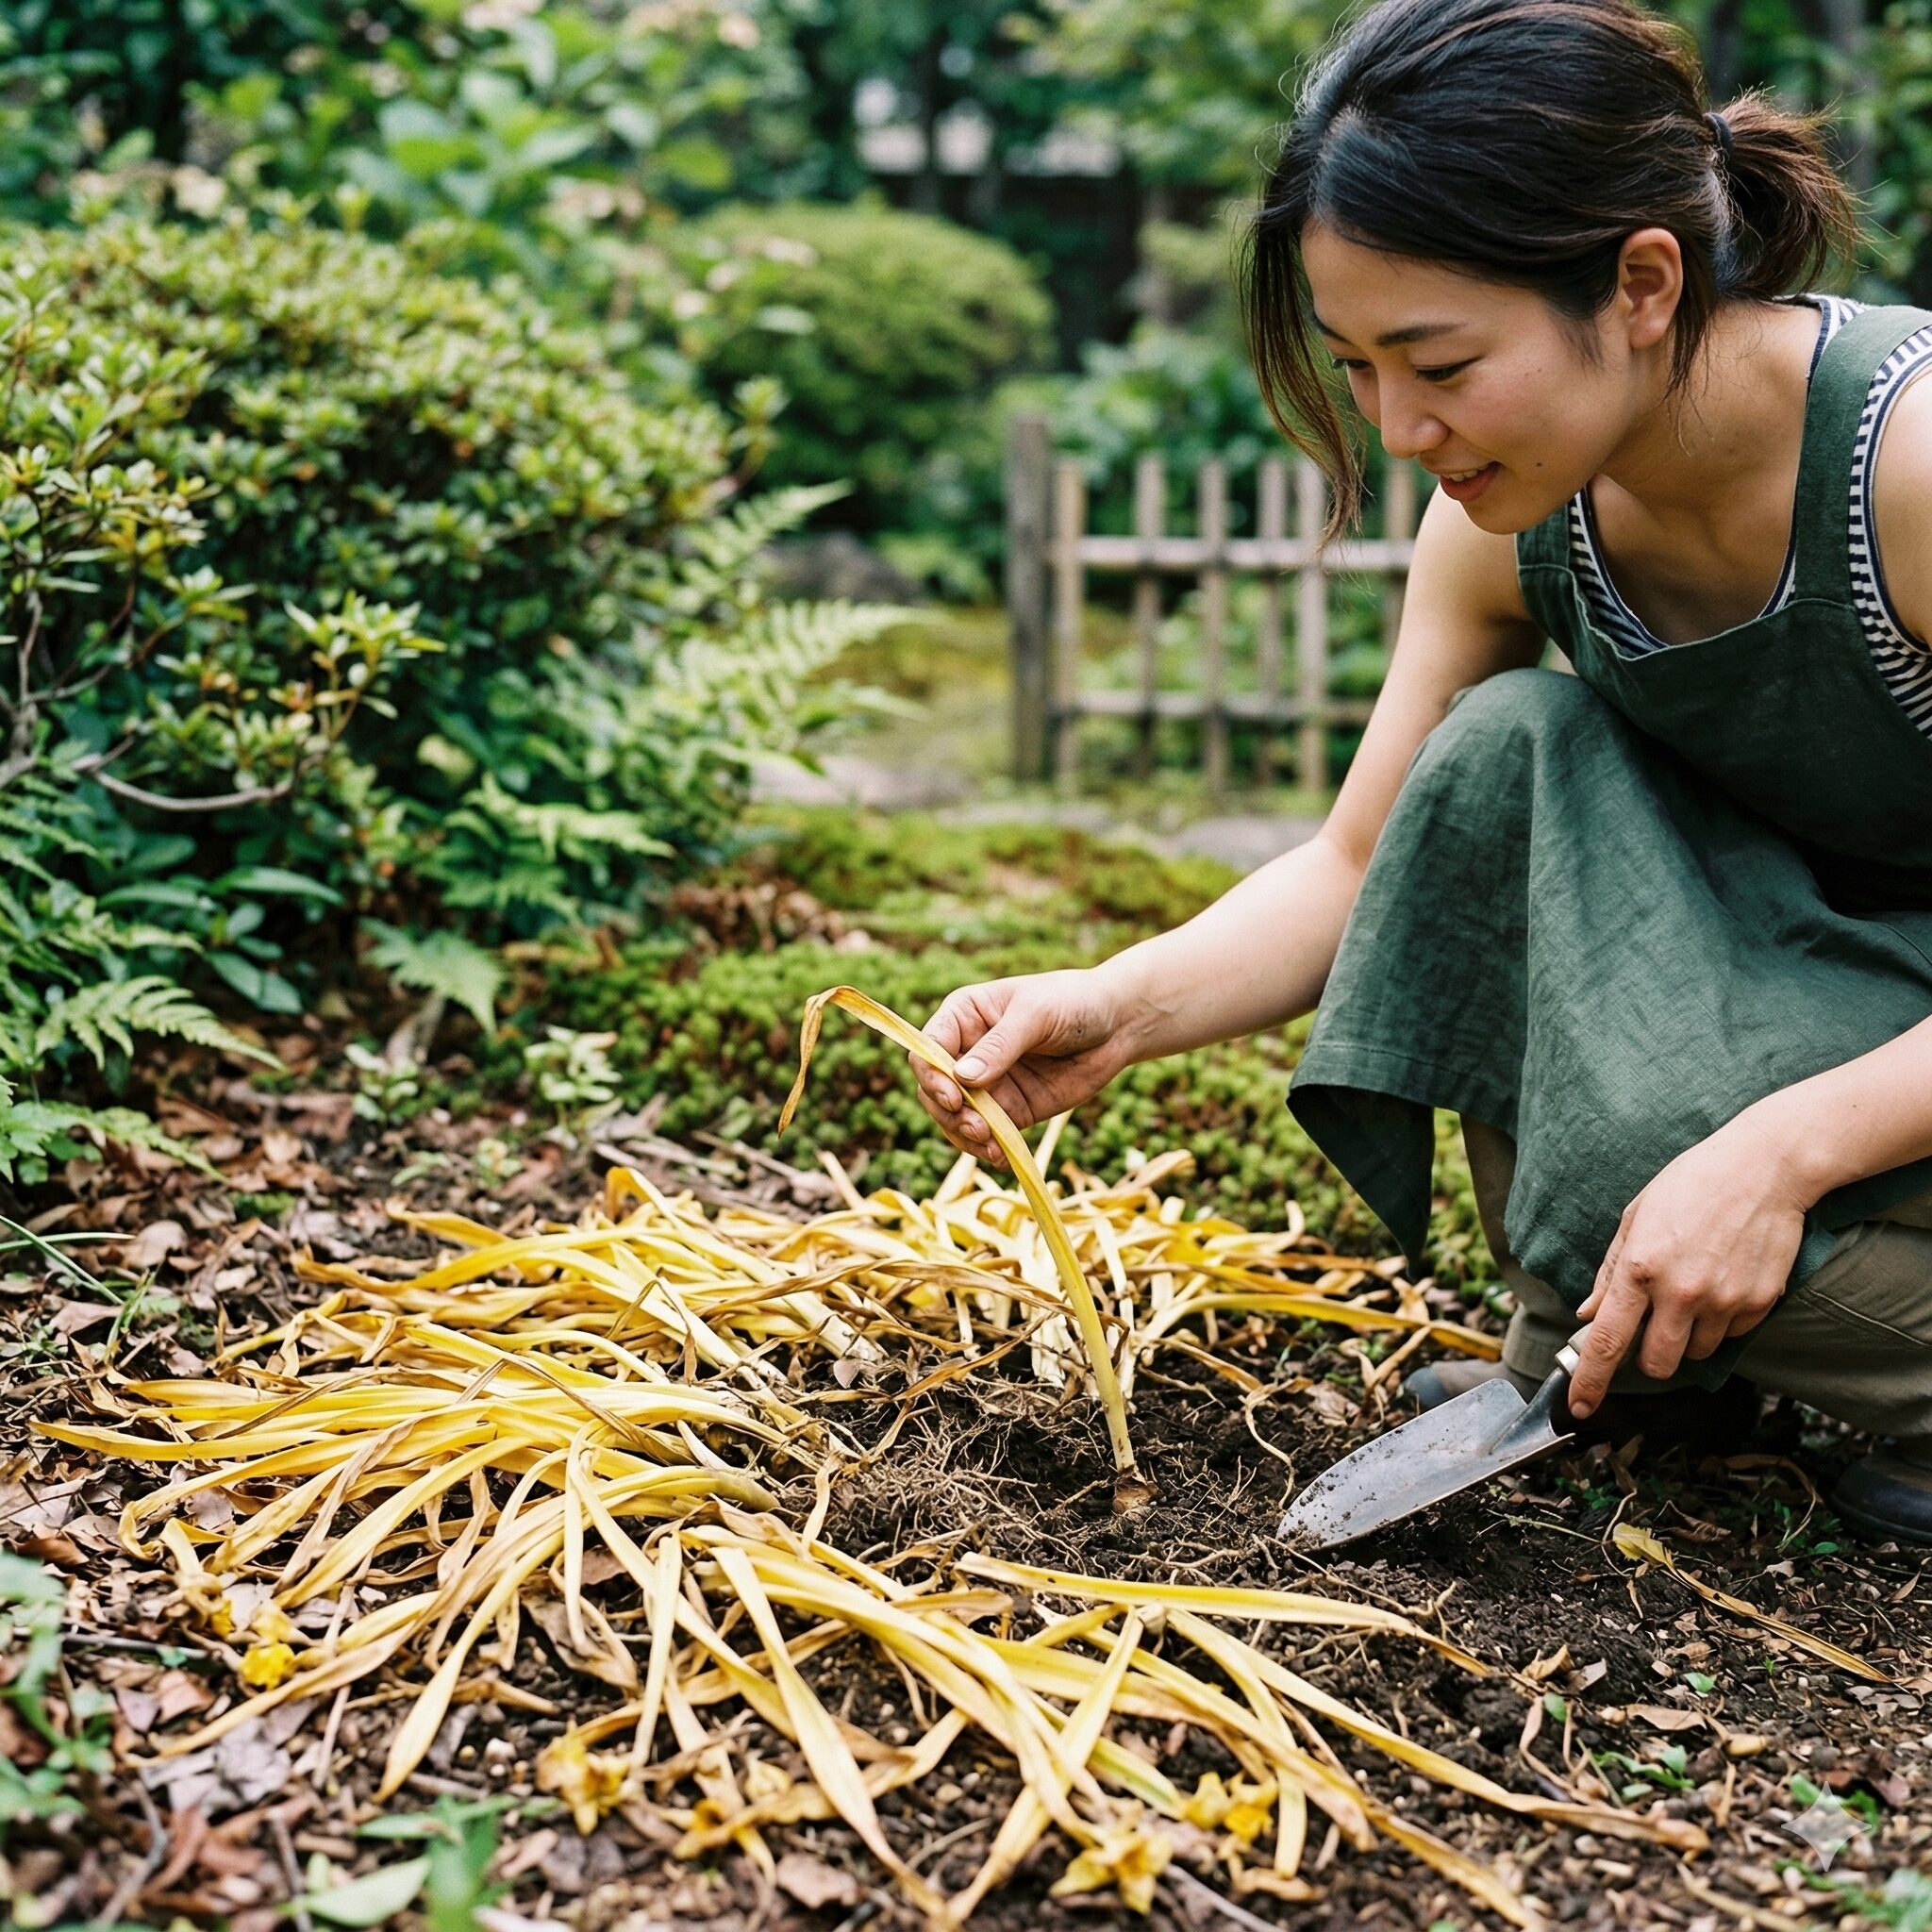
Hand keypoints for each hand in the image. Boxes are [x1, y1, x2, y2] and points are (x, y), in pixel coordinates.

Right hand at [910, 968, 1137, 1165]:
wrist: (1118, 1026)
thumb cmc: (1073, 1002)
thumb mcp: (1036, 1014)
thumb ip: (1000, 1045)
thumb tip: (962, 1079)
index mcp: (963, 1015)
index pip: (927, 1047)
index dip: (932, 1075)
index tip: (955, 1096)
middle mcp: (967, 1051)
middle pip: (934, 1089)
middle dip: (948, 1113)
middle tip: (978, 1128)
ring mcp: (987, 1084)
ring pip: (954, 1118)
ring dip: (964, 1136)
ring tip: (990, 1145)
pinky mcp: (1010, 1110)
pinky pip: (986, 1135)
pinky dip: (987, 1149)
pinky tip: (1001, 1157)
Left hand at [1567, 1112, 1810, 1416]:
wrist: (1763, 1168)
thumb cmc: (1691, 1185)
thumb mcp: (1636, 1218)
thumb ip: (1611, 1272)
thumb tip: (1589, 1314)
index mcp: (1640, 1269)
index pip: (1607, 1342)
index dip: (1590, 1381)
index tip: (1581, 1407)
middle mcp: (1681, 1292)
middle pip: (1657, 1364)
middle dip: (1649, 1357)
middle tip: (1653, 1327)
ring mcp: (1724, 1301)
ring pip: (1696, 1353)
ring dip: (1688, 1337)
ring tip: (1694, 1289)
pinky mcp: (1759, 1302)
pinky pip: (1732, 1336)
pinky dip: (1723, 1322)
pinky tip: (1724, 1281)